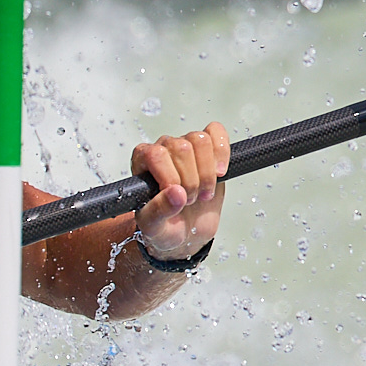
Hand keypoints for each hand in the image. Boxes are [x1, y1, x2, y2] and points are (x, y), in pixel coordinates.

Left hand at [132, 121, 228, 262]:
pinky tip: (219, 173)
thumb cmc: (165, 227)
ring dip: (207, 172)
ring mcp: (186, 147)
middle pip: (182, 147)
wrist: (185, 234)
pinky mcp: (208, 150)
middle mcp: (163, 149)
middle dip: (191, 180)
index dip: (171, 177)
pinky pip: (216, 132)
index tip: (176, 197)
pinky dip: (222, 151)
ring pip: (200, 140)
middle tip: (189, 201)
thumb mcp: (154, 226)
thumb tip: (176, 193)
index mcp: (143, 162)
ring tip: (203, 193)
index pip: (157, 154)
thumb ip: (159, 211)